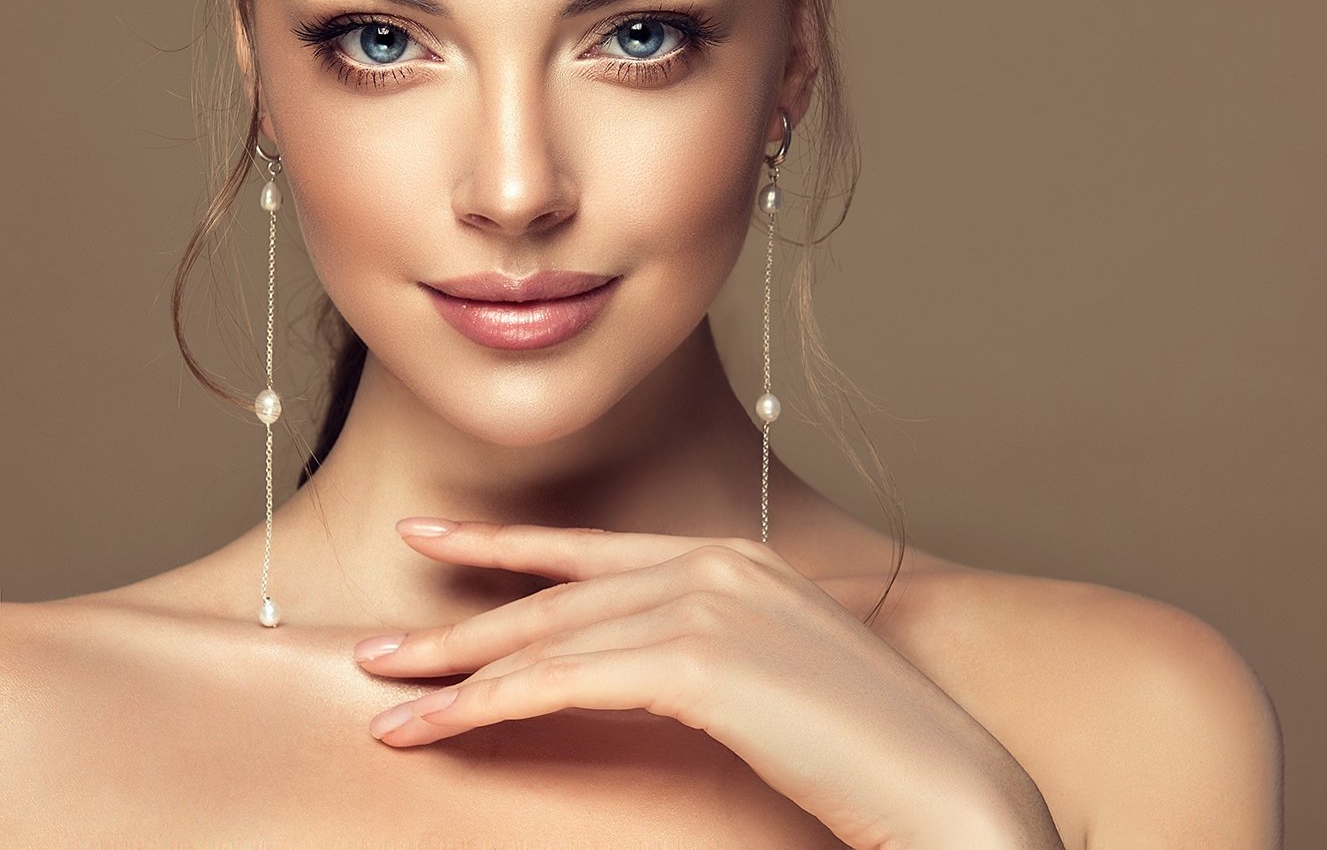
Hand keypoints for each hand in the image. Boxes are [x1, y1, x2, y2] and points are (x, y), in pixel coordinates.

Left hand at [353, 518, 1065, 849]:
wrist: (949, 789)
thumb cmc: (874, 756)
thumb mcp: (783, 687)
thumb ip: (714, 663)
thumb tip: (641, 676)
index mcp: (744, 561)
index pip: (598, 551)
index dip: (508, 546)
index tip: (434, 540)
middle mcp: (722, 565)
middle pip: (559, 593)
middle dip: (459, 621)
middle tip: (375, 646)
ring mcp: (714, 605)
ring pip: (549, 635)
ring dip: (456, 670)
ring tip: (384, 700)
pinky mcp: (701, 661)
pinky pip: (565, 680)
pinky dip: (491, 702)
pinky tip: (440, 726)